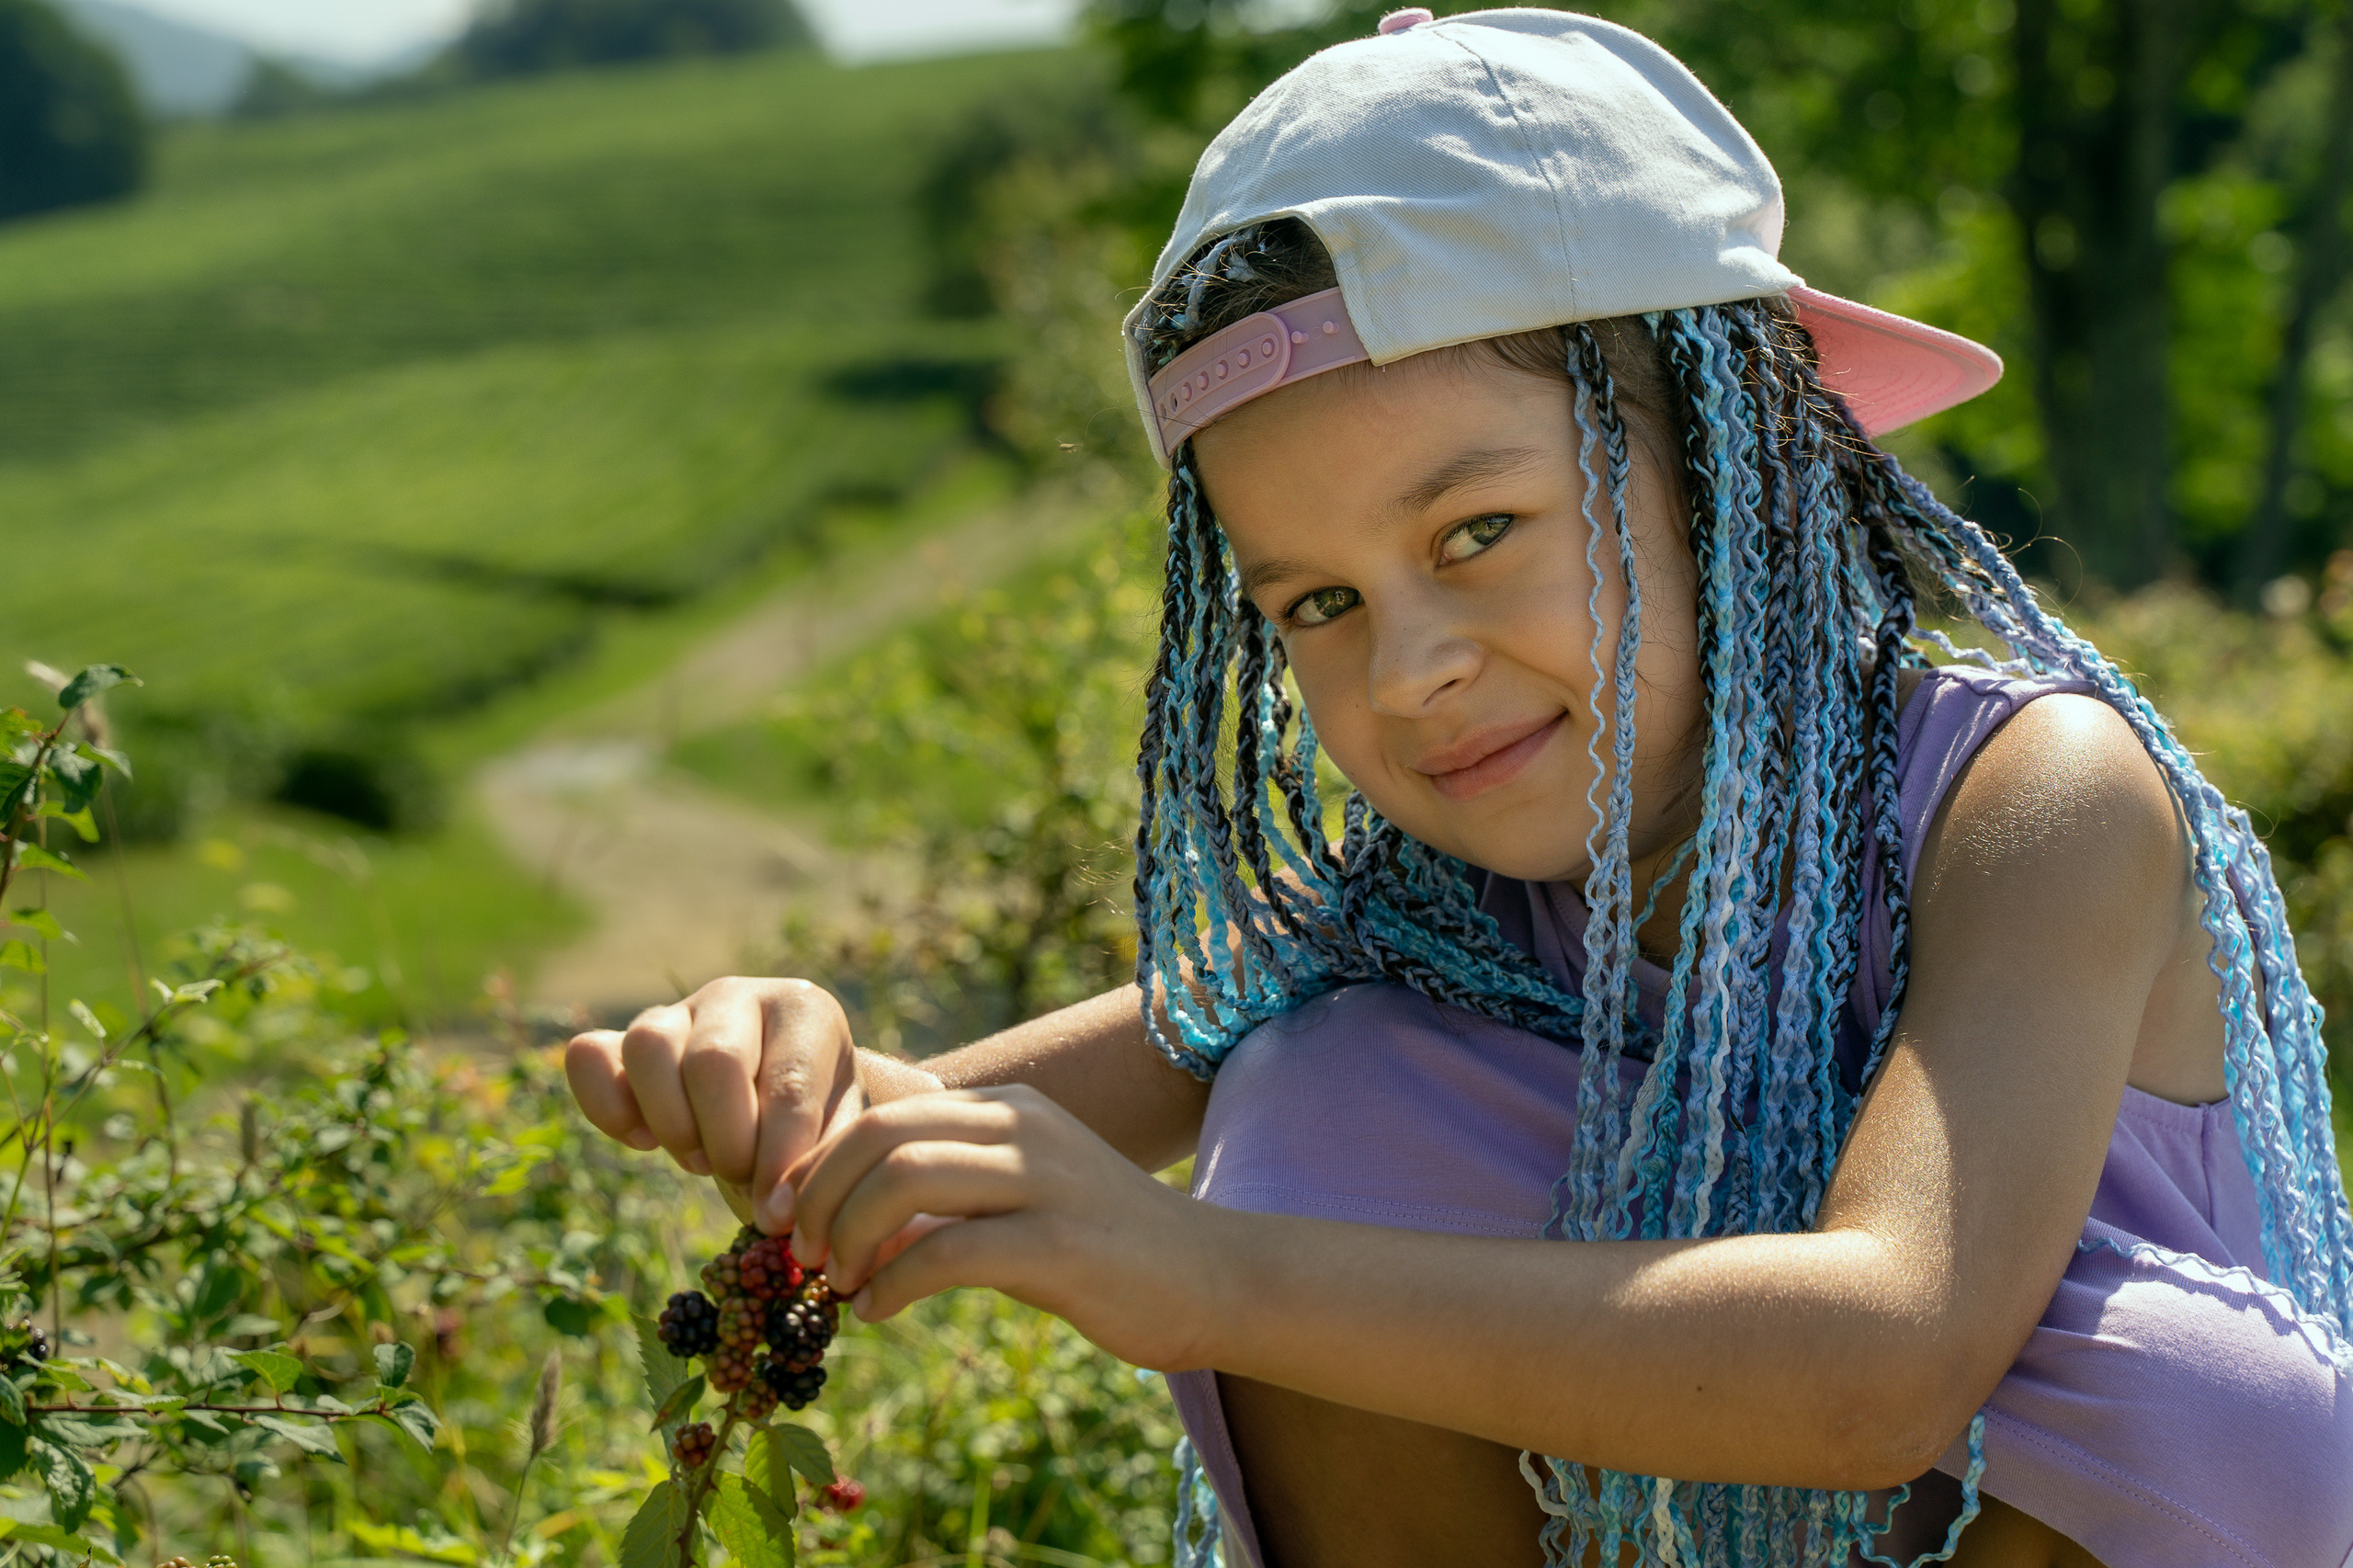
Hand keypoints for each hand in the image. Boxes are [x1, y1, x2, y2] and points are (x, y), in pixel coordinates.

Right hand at [563, 977, 937, 1231]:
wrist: (784, 1102)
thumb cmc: (818, 1120)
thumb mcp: (837, 1135)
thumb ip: (816, 1167)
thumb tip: (773, 1212)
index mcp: (805, 1010)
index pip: (789, 1082)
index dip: (779, 1158)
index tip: (777, 1212)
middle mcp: (739, 995)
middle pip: (714, 1061)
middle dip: (727, 1141)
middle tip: (739, 1176)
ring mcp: (677, 1010)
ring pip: (648, 1046)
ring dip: (672, 1123)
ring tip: (701, 1159)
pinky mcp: (623, 1038)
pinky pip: (589, 1055)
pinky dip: (605, 1106)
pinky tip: (643, 1141)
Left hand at [787, 1085, 1223, 1371]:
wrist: (1216, 1279)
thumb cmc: (1110, 1249)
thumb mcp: (1024, 1201)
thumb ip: (951, 1199)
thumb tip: (852, 1224)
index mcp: (1012, 1111)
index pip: (886, 1113)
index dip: (820, 1164)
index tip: (791, 1217)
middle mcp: (1025, 1130)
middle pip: (883, 1136)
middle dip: (822, 1196)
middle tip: (802, 1253)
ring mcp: (1045, 1182)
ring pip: (905, 1180)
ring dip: (850, 1236)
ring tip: (837, 1283)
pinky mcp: (1060, 1244)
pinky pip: (946, 1253)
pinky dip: (892, 1284)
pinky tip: (878, 1311)